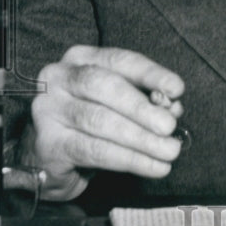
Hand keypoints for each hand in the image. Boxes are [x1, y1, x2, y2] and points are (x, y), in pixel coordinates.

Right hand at [19, 45, 185, 200]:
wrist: (49, 158)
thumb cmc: (91, 124)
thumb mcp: (120, 104)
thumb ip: (146, 100)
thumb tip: (173, 108)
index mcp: (80, 59)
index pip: (120, 61)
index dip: (151, 74)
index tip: (177, 89)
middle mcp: (58, 78)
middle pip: (105, 86)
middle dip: (142, 108)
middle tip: (169, 126)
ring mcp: (48, 110)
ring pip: (100, 121)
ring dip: (140, 138)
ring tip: (168, 151)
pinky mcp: (48, 144)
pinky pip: (93, 150)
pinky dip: (129, 159)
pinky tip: (153, 166)